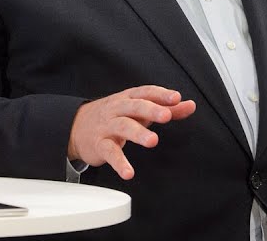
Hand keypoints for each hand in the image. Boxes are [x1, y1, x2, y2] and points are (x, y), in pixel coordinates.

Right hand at [67, 85, 195, 179]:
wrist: (76, 127)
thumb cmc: (114, 116)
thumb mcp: (138, 109)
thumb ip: (165, 108)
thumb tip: (190, 105)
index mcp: (128, 98)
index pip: (145, 92)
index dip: (160, 94)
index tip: (176, 98)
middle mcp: (117, 109)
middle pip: (134, 106)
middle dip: (151, 110)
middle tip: (166, 116)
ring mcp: (107, 126)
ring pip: (122, 126)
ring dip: (138, 133)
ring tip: (152, 141)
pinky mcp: (99, 144)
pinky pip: (109, 152)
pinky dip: (119, 163)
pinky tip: (129, 172)